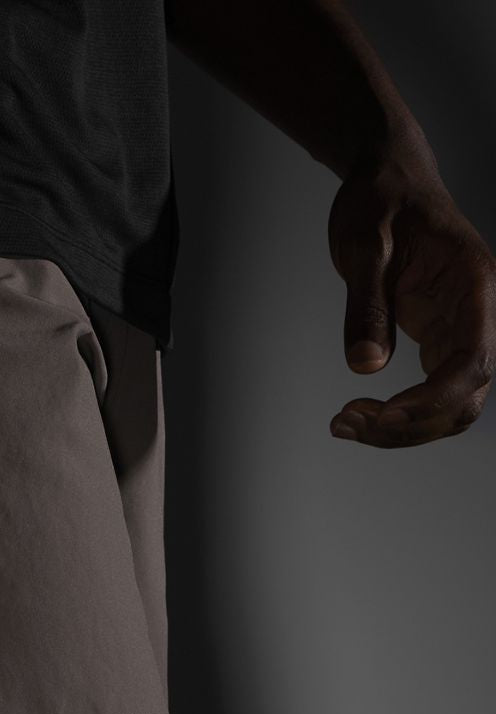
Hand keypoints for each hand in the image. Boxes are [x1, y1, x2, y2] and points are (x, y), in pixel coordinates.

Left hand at [327, 148, 495, 447]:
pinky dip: (395, 416)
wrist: (386, 179)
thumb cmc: (379, 200)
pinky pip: (430, 395)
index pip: (472, 361)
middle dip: (409, 424)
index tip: (382, 415)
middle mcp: (477, 314)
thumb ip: (366, 304)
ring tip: (342, 425)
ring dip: (400, 429)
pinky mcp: (437, 340)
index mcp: (474, 285)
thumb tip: (365, 365)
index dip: (432, 399)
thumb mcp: (363, 245)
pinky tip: (354, 417)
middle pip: (464, 397)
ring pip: (449, 406)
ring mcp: (460, 330)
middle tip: (344, 423)